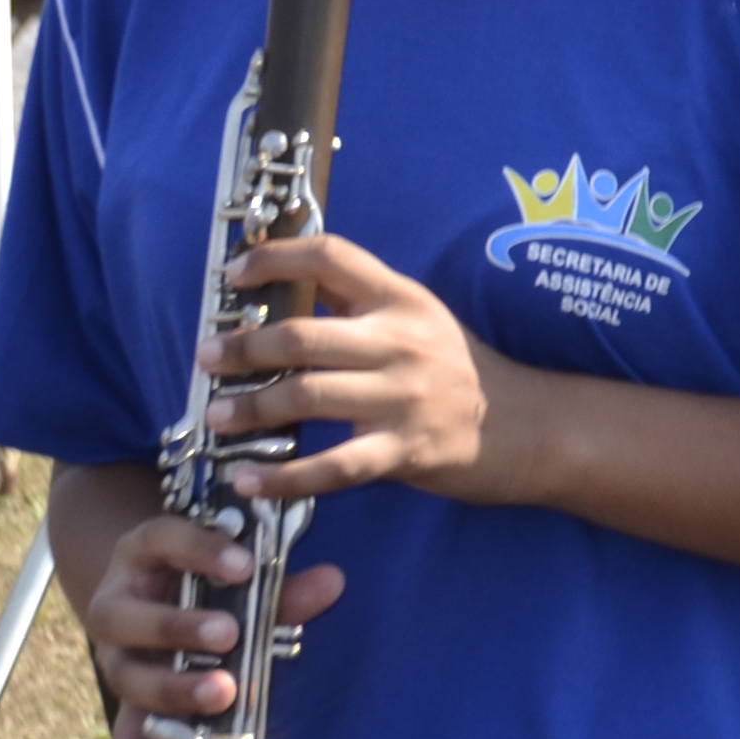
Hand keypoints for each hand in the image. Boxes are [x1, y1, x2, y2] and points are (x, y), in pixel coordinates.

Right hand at [80, 507, 344, 738]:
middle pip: (123, 615)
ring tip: (222, 694)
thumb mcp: (242, 579)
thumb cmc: (211, 584)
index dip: (198, 549)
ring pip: (126, 677)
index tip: (245, 566)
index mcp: (144, 557)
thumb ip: (282, 587)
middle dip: (175, 626)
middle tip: (229, 635)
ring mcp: (117, 659)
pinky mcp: (125, 707)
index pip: (160, 539)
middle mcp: (117, 605)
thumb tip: (334, 581)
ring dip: (171, 689)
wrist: (160, 600)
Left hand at [193, 227, 506, 504]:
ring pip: (309, 395)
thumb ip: (363, 305)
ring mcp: (404, 397)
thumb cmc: (464, 374)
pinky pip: (335, 467)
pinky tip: (252, 481)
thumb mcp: (422, 321)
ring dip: (252, 408)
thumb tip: (286, 289)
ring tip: (217, 416)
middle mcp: (401, 342)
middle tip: (205, 357)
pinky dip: (286, 477)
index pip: (331, 257)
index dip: (275, 258)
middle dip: (244, 347)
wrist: (533, 428)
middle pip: (304, 333)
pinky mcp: (408, 450)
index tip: (233, 273)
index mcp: (402, 301)